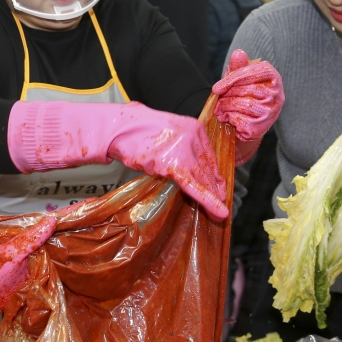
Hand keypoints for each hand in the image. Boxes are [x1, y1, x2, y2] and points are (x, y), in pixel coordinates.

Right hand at [105, 104, 228, 219]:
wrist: (121, 128)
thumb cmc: (139, 131)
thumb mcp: (170, 134)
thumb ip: (184, 147)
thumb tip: (193, 168)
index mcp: (195, 127)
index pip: (209, 156)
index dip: (214, 175)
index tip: (219, 187)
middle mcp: (193, 137)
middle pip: (207, 168)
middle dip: (213, 187)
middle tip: (220, 202)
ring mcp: (184, 150)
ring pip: (203, 178)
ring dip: (212, 197)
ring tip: (219, 213)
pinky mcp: (173, 164)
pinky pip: (194, 186)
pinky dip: (207, 200)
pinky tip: (218, 211)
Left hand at [211, 50, 283, 144]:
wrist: (248, 124)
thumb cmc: (244, 96)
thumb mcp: (240, 79)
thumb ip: (239, 67)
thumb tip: (238, 53)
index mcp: (274, 78)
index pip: (252, 72)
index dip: (232, 79)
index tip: (216, 88)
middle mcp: (277, 95)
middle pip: (243, 89)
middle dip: (226, 95)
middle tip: (221, 99)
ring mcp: (270, 112)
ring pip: (238, 104)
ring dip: (225, 107)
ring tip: (224, 108)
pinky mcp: (261, 127)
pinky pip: (237, 119)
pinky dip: (228, 118)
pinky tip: (229, 118)